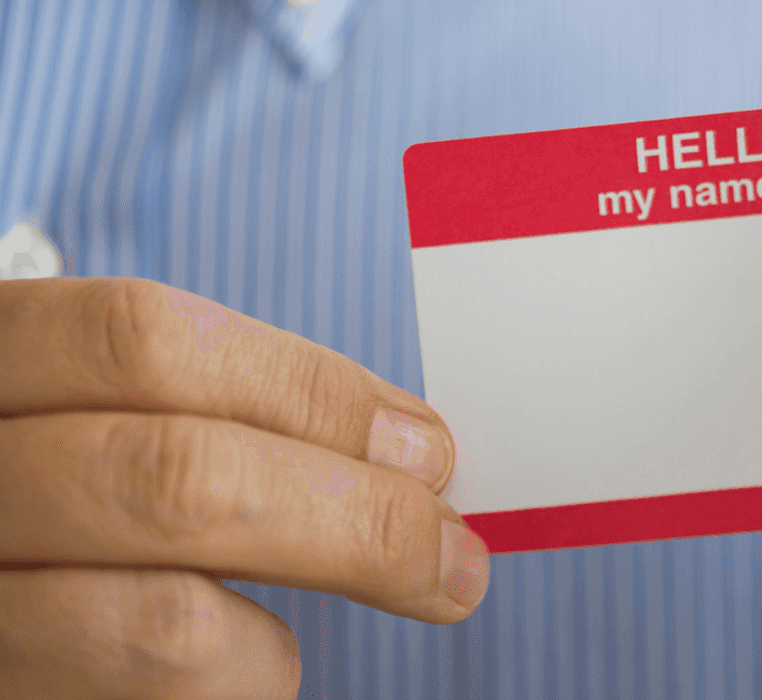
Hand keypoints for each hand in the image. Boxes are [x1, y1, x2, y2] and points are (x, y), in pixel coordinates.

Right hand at [0, 278, 488, 698]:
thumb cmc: (70, 502)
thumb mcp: (106, 418)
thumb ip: (218, 414)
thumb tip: (407, 449)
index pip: (142, 342)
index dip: (311, 391)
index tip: (421, 444)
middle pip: (178, 478)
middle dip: (354, 517)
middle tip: (450, 551)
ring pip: (169, 624)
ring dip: (306, 627)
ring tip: (372, 612)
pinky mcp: (9, 696)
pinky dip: (253, 683)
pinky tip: (256, 657)